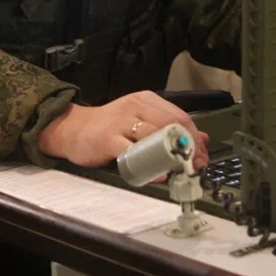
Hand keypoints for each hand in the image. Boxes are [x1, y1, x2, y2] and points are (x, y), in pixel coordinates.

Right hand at [37, 90, 209, 170]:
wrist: (73, 128)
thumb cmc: (108, 127)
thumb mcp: (140, 120)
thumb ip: (168, 127)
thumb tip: (202, 138)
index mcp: (145, 100)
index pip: (180, 116)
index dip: (196, 138)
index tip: (203, 156)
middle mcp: (135, 107)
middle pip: (172, 124)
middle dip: (189, 147)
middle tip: (195, 165)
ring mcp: (121, 122)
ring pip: (155, 136)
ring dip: (173, 155)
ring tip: (182, 170)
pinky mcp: (109, 139)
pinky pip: (133, 153)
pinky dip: (149, 165)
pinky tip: (159, 174)